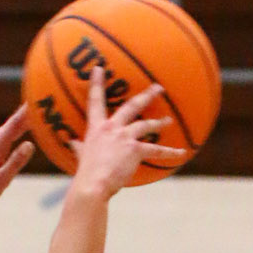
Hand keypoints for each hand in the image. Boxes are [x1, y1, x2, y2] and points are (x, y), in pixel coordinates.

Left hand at [0, 108, 34, 220]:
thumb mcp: (1, 180)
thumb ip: (16, 162)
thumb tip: (30, 144)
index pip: (15, 124)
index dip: (28, 112)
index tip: (38, 99)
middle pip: (10, 126)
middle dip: (26, 117)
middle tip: (40, 107)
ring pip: (3, 134)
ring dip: (18, 127)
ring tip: (30, 120)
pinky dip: (9, 136)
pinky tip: (12, 138)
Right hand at [69, 66, 185, 196]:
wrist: (93, 184)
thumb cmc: (86, 173)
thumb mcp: (81, 156)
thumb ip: (79, 147)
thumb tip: (72, 143)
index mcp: (97, 127)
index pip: (95, 100)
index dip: (97, 83)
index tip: (99, 68)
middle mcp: (112, 127)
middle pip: (132, 106)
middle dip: (147, 96)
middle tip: (159, 88)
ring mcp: (125, 137)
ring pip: (146, 125)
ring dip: (159, 122)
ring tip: (168, 121)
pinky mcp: (135, 149)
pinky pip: (157, 150)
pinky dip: (170, 152)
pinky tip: (180, 153)